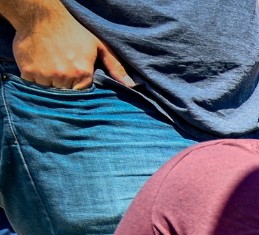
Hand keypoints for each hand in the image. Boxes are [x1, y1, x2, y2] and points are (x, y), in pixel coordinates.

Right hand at [11, 3, 133, 88]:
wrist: (41, 16)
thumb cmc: (73, 30)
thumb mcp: (99, 46)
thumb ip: (116, 67)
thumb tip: (132, 86)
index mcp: (82, 72)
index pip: (83, 94)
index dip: (80, 90)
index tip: (78, 83)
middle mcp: (63, 75)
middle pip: (65, 95)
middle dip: (66, 88)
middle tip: (64, 76)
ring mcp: (44, 74)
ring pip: (48, 91)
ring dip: (50, 85)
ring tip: (52, 70)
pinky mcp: (28, 70)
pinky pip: (32, 85)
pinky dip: (35, 80)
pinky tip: (40, 68)